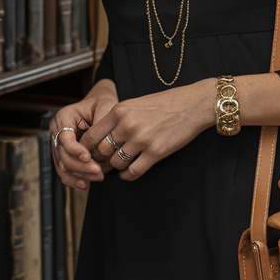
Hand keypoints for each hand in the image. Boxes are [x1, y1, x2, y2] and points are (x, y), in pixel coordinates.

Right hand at [50, 79, 118, 189]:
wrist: (100, 104)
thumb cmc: (103, 104)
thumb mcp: (105, 108)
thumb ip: (101, 126)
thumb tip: (100, 148)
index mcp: (64, 116)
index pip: (64, 137)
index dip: (75, 150)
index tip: (88, 157)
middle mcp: (57, 131)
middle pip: (63, 154)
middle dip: (80, 166)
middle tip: (99, 172)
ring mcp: (58, 144)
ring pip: (63, 165)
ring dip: (80, 175)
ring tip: (98, 178)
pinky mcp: (64, 155)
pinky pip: (65, 170)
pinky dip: (74, 179)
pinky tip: (85, 184)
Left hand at [79, 79, 215, 180]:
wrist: (193, 105)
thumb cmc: (165, 103)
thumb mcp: (135, 103)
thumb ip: (118, 118)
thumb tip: (102, 138)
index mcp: (120, 110)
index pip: (92, 135)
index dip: (87, 148)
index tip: (89, 154)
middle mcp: (127, 125)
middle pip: (102, 151)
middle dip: (101, 159)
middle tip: (103, 163)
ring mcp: (142, 139)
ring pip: (117, 162)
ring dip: (117, 167)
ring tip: (120, 165)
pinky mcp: (155, 152)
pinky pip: (133, 171)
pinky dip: (128, 176)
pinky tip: (128, 173)